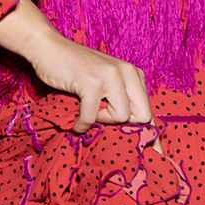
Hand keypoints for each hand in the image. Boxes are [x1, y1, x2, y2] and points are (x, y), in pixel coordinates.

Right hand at [24, 31, 152, 132]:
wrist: (47, 47)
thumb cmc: (74, 70)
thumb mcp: (104, 82)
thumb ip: (120, 100)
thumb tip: (138, 137)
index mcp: (133, 74)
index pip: (149, 111)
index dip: (151, 136)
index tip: (157, 157)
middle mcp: (127, 72)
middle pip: (142, 116)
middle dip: (122, 124)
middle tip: (101, 117)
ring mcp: (110, 75)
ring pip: (121, 117)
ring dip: (100, 120)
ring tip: (87, 109)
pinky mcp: (92, 82)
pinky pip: (93, 117)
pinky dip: (82, 124)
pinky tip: (75, 121)